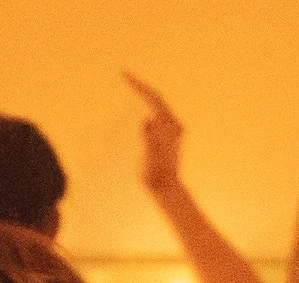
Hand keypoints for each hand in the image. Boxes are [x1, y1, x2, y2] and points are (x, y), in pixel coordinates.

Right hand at [124, 73, 183, 194]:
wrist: (167, 191)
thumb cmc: (155, 176)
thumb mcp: (149, 157)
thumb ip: (148, 137)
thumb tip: (145, 121)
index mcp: (169, 126)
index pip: (153, 98)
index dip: (138, 85)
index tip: (124, 75)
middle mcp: (174, 125)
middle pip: (157, 99)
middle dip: (141, 88)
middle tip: (125, 76)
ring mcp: (173, 132)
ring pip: (158, 107)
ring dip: (144, 97)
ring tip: (131, 89)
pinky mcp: (170, 139)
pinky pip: (158, 117)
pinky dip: (147, 109)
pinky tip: (139, 112)